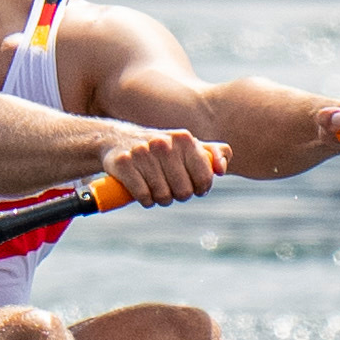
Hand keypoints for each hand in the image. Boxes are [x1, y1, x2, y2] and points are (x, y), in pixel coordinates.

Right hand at [102, 126, 219, 206]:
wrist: (117, 140)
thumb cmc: (161, 148)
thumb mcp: (187, 145)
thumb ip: (213, 153)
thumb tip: (221, 170)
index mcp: (184, 139)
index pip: (204, 178)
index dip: (200, 189)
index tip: (194, 188)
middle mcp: (163, 143)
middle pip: (184, 191)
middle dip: (179, 195)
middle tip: (171, 189)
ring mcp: (142, 152)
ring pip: (163, 196)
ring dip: (161, 200)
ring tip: (157, 190)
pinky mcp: (123, 163)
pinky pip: (143, 196)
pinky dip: (146, 201)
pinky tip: (145, 195)